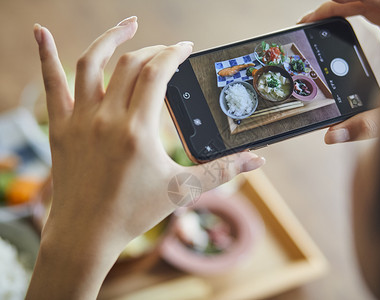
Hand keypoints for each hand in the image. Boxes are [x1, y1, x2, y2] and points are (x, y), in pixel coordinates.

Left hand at [27, 17, 263, 299]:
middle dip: (152, 50)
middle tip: (167, 51)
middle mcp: (107, 118)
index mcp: (138, 130)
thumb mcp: (182, 190)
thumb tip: (256, 160)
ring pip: (91, 62)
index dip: (173, 53)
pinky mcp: (59, 127)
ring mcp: (80, 120)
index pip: (157, 73)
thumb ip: (222, 171)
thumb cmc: (134, 213)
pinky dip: (46, 54)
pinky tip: (42, 30)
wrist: (86, 234)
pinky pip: (50, 83)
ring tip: (128, 24)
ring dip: (110, 38)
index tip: (185, 47)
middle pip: (129, 64)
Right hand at [299, 0, 379, 143]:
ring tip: (319, 19)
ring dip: (344, 8)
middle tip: (314, 18)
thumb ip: (365, 126)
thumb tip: (333, 134)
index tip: (334, 5)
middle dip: (339, 6)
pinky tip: (337, 25)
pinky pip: (372, 15)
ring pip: (370, 6)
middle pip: (371, 2)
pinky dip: (353, 14)